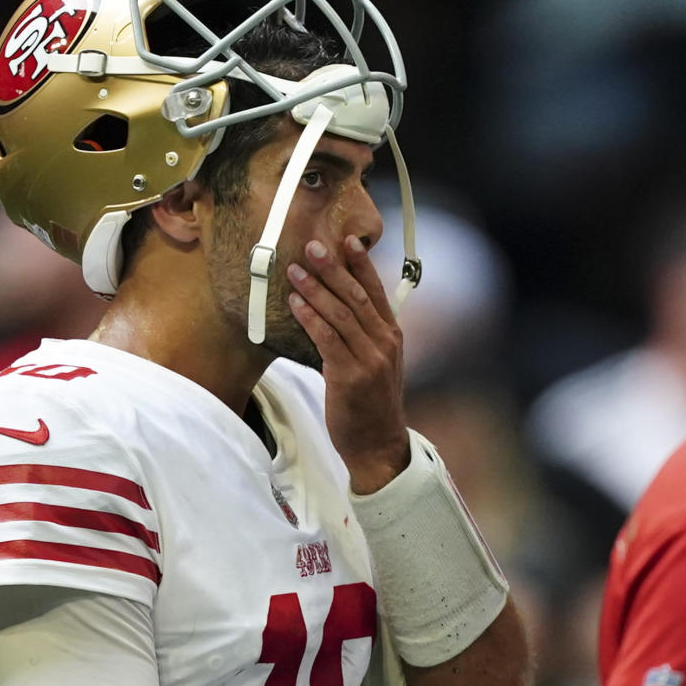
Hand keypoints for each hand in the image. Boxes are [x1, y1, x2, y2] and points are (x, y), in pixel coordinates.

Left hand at [287, 236, 408, 492]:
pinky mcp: (350, 376)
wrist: (377, 445)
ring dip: (314, 289)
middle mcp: (384, 343)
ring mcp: (369, 359)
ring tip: (294, 270)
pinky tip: (295, 304)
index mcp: (392, 336)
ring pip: (339, 314)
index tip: (347, 239)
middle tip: (313, 245)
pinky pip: (327, 339)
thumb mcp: (376, 365)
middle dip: (333, 268)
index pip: (376, 292)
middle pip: (356, 296)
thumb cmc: (370, 406)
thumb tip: (335, 312)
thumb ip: (362, 337)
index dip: (361, 264)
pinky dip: (310, 318)